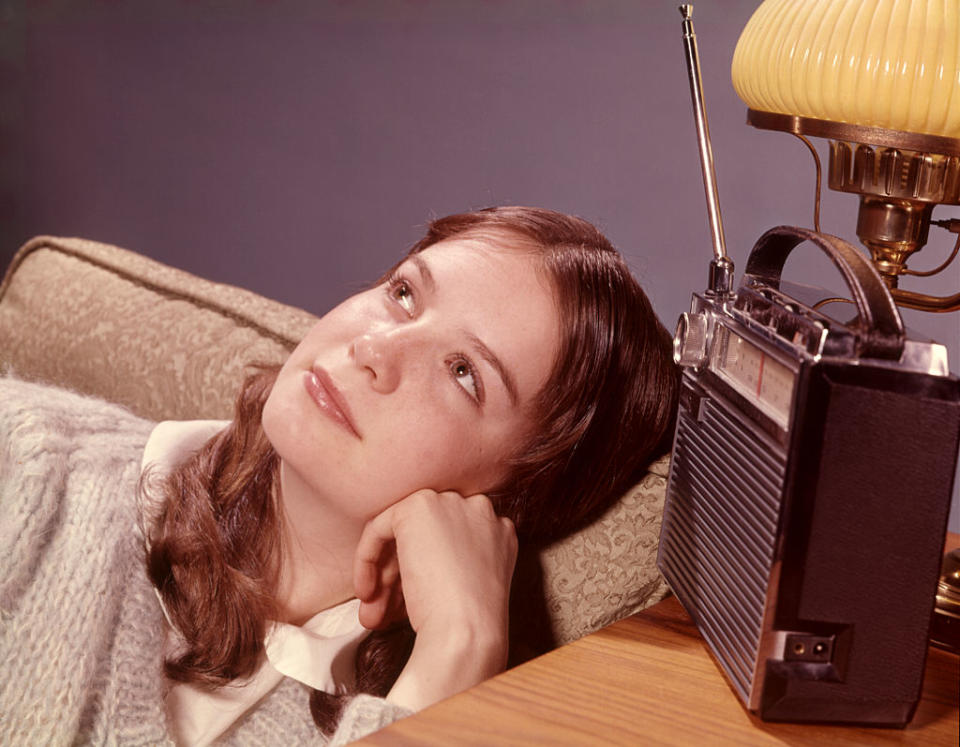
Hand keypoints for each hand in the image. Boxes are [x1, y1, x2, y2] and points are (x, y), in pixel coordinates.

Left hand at [353, 489, 517, 709]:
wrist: (467, 631)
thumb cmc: (468, 624)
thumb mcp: (466, 586)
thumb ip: (446, 565)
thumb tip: (409, 573)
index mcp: (496, 531)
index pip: (448, 543)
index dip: (422, 574)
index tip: (406, 605)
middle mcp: (478, 508)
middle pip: (425, 538)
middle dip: (398, 578)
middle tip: (382, 612)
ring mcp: (450, 503)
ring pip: (402, 536)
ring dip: (383, 577)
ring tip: (372, 616)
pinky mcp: (419, 505)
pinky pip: (380, 527)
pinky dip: (367, 559)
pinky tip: (368, 592)